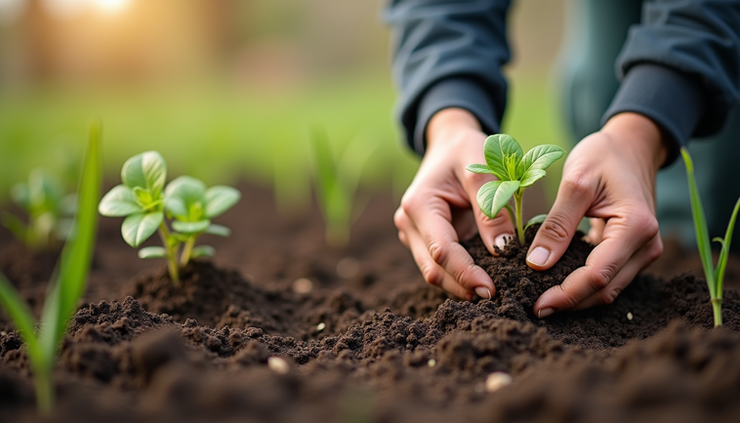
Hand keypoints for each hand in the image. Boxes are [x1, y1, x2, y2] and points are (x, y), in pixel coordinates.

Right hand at [394, 108, 513, 299]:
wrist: (450, 144)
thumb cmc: (466, 150)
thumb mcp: (482, 169)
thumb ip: (492, 207)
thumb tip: (503, 250)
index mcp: (418, 205)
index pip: (442, 250)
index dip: (466, 273)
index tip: (492, 290)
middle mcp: (408, 223)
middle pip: (433, 269)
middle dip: (463, 287)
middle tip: (496, 300)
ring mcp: (413, 234)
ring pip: (434, 272)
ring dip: (460, 286)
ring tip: (492, 295)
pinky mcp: (423, 241)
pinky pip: (441, 265)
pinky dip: (460, 276)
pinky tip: (483, 282)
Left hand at [528, 112, 667, 316]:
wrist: (631, 146)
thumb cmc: (603, 156)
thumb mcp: (575, 182)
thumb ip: (557, 225)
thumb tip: (536, 264)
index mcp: (636, 226)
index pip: (597, 275)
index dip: (566, 294)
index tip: (536, 303)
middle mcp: (647, 245)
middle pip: (604, 289)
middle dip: (569, 303)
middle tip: (533, 309)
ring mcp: (643, 251)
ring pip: (608, 289)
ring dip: (576, 299)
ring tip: (541, 301)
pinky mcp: (633, 252)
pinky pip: (608, 277)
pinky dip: (583, 285)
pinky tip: (556, 286)